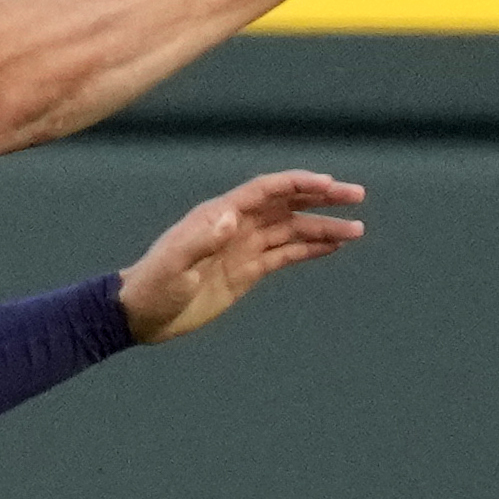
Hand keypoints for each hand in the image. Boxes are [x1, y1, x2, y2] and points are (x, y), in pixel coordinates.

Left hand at [118, 170, 367, 343]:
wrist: (141, 314)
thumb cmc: (153, 285)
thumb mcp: (175, 264)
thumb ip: (202, 240)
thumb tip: (231, 218)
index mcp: (219, 215)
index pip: (266, 191)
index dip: (297, 184)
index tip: (327, 184)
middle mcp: (236, 225)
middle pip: (286, 204)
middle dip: (321, 198)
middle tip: (356, 196)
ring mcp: (243, 247)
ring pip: (292, 230)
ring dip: (323, 228)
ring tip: (356, 230)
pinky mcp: (246, 271)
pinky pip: (284, 255)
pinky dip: (309, 249)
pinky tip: (332, 247)